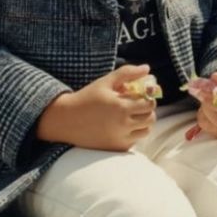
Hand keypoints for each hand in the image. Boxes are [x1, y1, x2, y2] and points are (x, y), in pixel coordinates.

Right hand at [36, 64, 156, 150]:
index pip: (149, 104)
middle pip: (150, 118)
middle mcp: (123, 125)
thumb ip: (127, 73)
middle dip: (147, 110)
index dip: (148, 98)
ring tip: (131, 116)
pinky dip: (132, 134)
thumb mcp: (105, 82)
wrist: (66, 120)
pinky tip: (121, 127)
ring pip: (145, 131)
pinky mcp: (116, 148)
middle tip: (137, 106)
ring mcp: (120, 138)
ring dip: (143, 123)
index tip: (141, 96)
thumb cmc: (86, 98)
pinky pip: (134, 141)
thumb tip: (147, 68)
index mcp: (121, 107)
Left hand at [194, 71, 216, 138]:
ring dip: (203, 111)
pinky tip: (208, 109)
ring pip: (210, 125)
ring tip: (207, 101)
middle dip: (206, 106)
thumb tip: (215, 78)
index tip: (202, 93)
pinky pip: (207, 128)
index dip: (213, 102)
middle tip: (201, 94)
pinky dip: (203, 117)